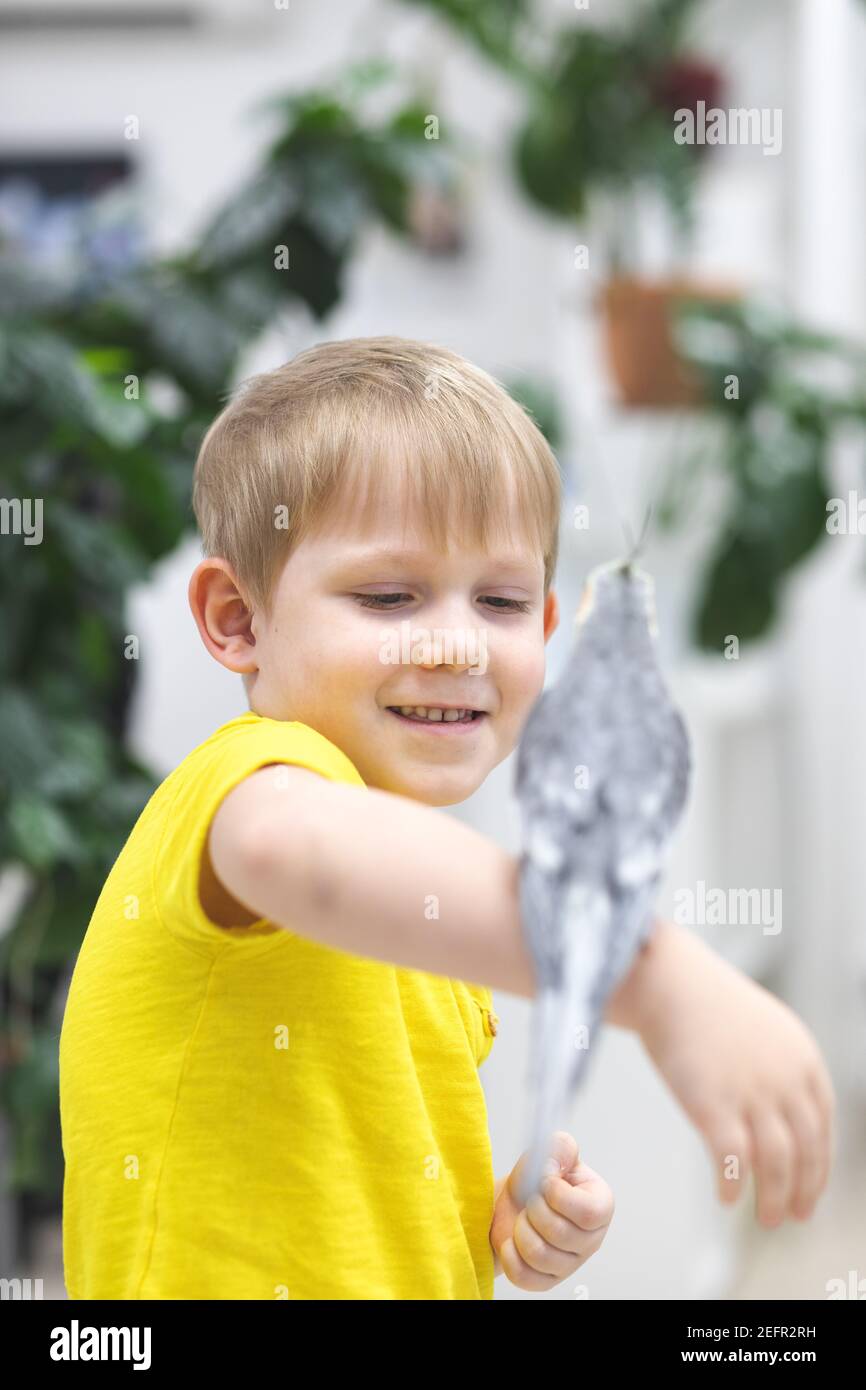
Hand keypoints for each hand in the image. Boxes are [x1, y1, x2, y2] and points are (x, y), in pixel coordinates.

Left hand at [489, 1132, 613, 1290]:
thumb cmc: (535, 1181)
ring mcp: (570, 1264)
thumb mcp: (548, 1153)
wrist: (512, 1203)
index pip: (588, 1213)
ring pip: (539, 1255)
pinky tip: (513, 1240)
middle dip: (534, 1210)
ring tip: (523, 1219)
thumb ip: (560, 1147)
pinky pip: (524, 1275)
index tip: (543, 1182)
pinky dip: (510, 1254)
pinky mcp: (547, 1281)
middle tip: (530, 1200)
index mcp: (599, 1204)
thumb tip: (555, 1162)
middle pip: (560, 1234)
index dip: (559, 1196)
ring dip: (520, 1230)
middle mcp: (591, 1239)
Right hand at [636, 921, 835, 1227]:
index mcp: (803, 1059)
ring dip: (773, 1199)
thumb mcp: (764, 1029)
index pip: (823, 1126)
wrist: (667, 980)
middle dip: (804, 1191)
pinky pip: (732, 1163)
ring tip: (765, 1219)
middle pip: (807, 1151)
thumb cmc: (705, 1003)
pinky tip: (724, 1200)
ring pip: (776, 1165)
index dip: (820, 1166)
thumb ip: (781, 1068)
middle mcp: (786, 1079)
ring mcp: (752, 1094)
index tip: (810, 1190)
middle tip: (793, 1216)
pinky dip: (732, 1187)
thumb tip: (781, 1113)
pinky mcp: (714, 1107)